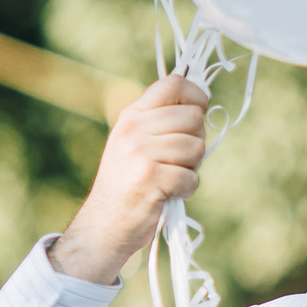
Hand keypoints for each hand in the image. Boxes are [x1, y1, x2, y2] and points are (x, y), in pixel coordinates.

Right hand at [48, 75, 210, 285]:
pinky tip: (169, 193)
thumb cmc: (129, 182)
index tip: (198, 110)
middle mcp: (133, 129)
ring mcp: (140, 153)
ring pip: (196, 147)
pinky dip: (187, 189)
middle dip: (196, 140)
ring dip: (192, 167)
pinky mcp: (150, 179)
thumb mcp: (136, 142)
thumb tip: (203, 101)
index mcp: (132, 115)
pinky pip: (191, 177)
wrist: (103, 223)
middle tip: (178, 160)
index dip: (196, 95)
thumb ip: (163, 120)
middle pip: (193, 117)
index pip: (173, 83)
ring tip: (171, 177)